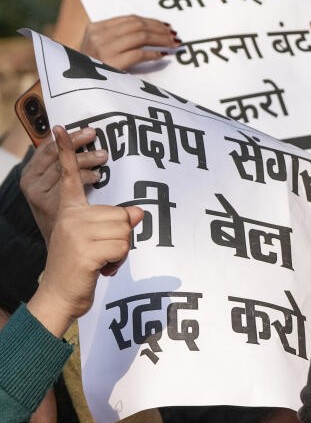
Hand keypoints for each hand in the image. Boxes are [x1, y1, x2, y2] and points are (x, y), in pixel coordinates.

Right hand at [25, 126, 142, 336]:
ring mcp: (76, 233)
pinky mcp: (85, 250)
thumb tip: (138, 212)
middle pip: (122, 214)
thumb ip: (114, 222)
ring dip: (121, 250)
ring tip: (101, 259)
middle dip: (121, 237)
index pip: (71, 177)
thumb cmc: (81, 265)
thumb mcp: (98, 238)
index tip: (61, 128)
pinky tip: (101, 268)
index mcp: (69, 210)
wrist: (60, 294)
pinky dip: (118, 261)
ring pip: (125, 232)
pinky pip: (122, 248)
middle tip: (103, 251)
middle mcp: (71, 217)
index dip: (69, 152)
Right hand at [79, 15, 177, 69]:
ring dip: (160, 39)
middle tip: (173, 35)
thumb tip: (152, 32)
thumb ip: (119, 39)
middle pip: (137, 25)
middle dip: (158, 29)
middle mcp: (98, 35)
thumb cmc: (93, 71)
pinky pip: (139, 54)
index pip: (130, 19)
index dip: (151, 22)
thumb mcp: (100, 49)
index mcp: (95, 28)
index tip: (165, 27)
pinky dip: (153, 54)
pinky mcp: (110, 63)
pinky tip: (162, 55)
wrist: (78, 89)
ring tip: (172, 44)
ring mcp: (103, 48)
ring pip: (140, 37)